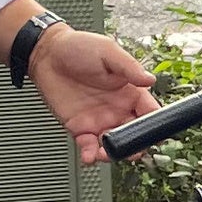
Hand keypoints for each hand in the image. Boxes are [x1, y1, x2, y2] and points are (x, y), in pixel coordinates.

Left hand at [24, 26, 161, 165]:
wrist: (46, 54)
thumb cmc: (78, 47)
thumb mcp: (108, 52)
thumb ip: (129, 67)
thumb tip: (150, 79)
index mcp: (129, 91)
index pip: (149, 112)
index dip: (154, 124)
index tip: (153, 132)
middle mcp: (117, 108)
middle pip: (135, 134)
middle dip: (136, 146)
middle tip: (132, 149)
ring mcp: (99, 120)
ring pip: (114, 146)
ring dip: (114, 154)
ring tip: (107, 153)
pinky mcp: (80, 128)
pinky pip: (89, 147)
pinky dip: (91, 155)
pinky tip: (90, 155)